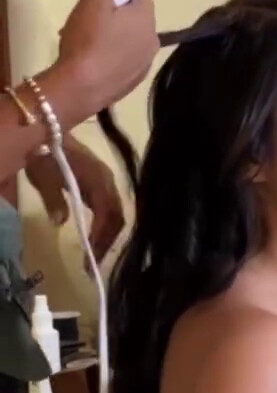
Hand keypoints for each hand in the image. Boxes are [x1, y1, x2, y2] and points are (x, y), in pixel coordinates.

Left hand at [25, 134, 124, 262]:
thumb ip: (54, 199)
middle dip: (106, 243)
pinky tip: (95, 239)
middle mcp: (108, 181)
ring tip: (94, 257)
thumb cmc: (44, 152)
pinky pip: (109, 209)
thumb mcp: (43, 176)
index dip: (101, 238)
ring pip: (115, 215)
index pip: (107, 214)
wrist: (46, 128)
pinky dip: (104, 227)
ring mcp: (106, 182)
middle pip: (117, 217)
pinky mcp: (100, 184)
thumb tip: (62, 222)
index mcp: (98, 179)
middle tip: (92, 265)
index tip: (90, 259)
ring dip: (106, 237)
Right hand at [57, 0, 157, 115]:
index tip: (99, 7)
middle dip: (114, 18)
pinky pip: (125, 61)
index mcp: (147, 18)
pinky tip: (91, 64)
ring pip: (129, 40)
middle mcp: (153, 41)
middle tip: (87, 26)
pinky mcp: (134, 82)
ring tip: (85, 46)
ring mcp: (145, 64)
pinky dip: (112, 59)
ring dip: (112, 39)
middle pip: (135, 19)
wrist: (77, 89)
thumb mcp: (96, 0)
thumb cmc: (86, 40)